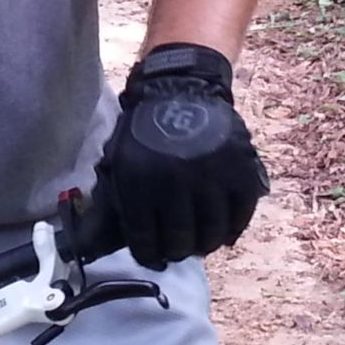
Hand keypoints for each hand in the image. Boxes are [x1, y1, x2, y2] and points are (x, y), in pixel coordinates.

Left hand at [92, 42, 269, 267]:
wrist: (181, 87)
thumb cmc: (144, 129)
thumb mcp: (119, 161)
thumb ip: (117, 200)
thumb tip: (103, 244)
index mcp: (140, 180)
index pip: (144, 238)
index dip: (149, 255)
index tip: (153, 257)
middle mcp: (177, 180)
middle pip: (181, 240)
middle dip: (177, 252)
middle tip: (177, 250)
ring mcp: (212, 175)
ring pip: (213, 232)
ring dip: (205, 244)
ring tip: (199, 242)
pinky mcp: (240, 168)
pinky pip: (241, 214)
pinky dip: (233, 228)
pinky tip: (223, 231)